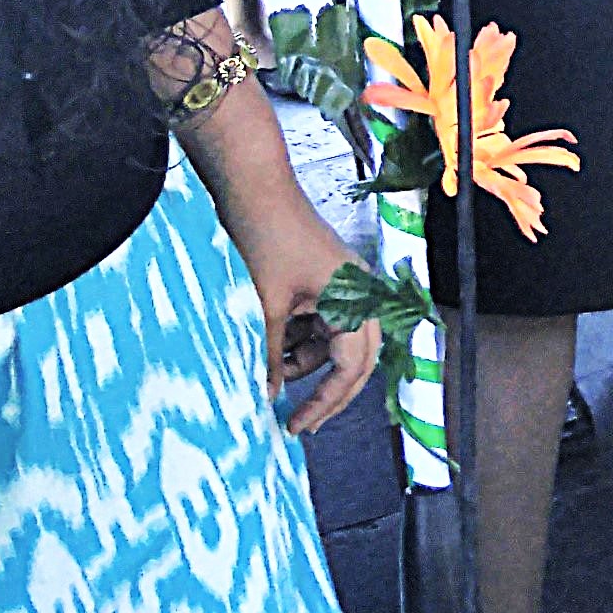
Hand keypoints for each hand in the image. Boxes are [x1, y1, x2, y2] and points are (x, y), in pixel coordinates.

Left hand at [226, 186, 379, 434]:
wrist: (254, 189)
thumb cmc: (267, 237)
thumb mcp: (267, 307)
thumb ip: (271, 354)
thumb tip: (267, 394)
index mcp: (355, 300)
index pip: (352, 368)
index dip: (327, 401)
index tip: (299, 424)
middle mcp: (358, 296)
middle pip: (353, 361)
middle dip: (327, 391)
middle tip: (299, 420)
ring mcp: (343, 288)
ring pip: (333, 344)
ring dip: (306, 363)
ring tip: (270, 375)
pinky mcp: (326, 282)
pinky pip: (320, 324)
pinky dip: (298, 340)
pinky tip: (272, 347)